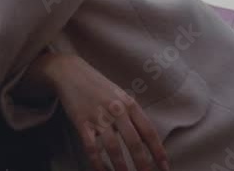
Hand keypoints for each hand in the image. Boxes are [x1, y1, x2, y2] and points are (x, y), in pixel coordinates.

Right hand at [42, 53, 169, 170]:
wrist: (69, 72)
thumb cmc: (96, 85)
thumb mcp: (119, 94)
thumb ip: (131, 113)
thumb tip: (142, 137)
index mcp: (129, 103)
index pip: (148, 131)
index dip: (158, 151)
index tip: (164, 167)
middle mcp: (116, 110)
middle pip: (134, 142)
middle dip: (143, 164)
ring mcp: (98, 116)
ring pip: (113, 148)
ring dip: (121, 167)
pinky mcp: (82, 122)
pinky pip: (92, 147)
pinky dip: (97, 163)